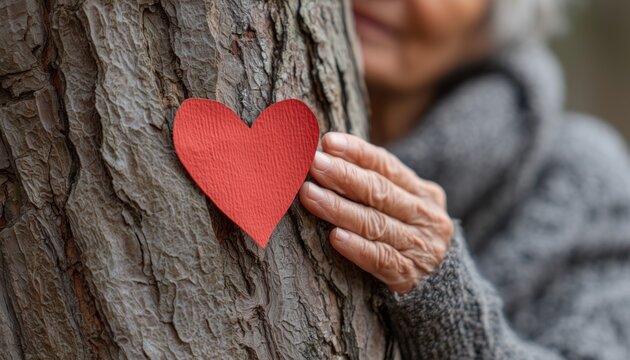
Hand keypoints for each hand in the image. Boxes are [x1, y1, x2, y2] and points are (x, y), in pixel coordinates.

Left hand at [299, 132, 452, 293]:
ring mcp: (420, 247)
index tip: (328, 142)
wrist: (444, 287)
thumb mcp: (405, 206)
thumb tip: (328, 156)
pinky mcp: (408, 276)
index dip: (358, 152)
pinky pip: (380, 259)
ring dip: (340, 208)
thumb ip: (378, 185)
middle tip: (314, 163)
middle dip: (344, 175)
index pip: (388, 166)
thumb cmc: (408, 235)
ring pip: (375, 224)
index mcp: (423, 193)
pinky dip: (357, 247)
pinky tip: (334, 237)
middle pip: (380, 192)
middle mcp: (425, 217)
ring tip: (309, 195)